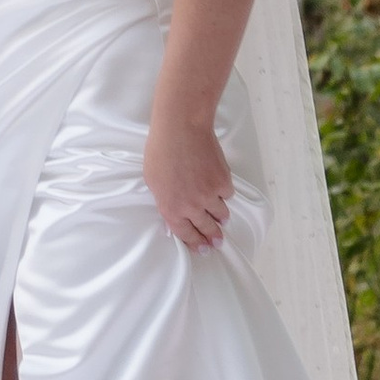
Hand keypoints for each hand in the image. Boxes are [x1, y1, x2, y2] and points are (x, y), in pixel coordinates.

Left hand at [144, 107, 233, 250]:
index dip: (196, 243)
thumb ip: (165, 199)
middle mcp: (191, 207)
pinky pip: (227, 194)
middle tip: (217, 242)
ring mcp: (209, 196)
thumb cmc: (160, 151)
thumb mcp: (152, 181)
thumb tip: (174, 208)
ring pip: (220, 214)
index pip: (185, 234)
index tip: (203, 249)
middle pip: (206, 229)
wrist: (181, 130)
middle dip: (213, 237)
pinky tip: (219, 187)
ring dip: (220, 217)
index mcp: (171, 208)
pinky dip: (224, 192)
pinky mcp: (223, 183)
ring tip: (221, 218)